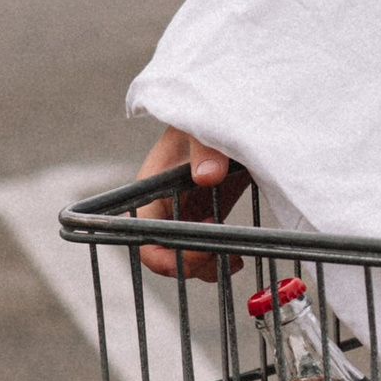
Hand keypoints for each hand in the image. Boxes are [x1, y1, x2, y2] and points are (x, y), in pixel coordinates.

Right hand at [133, 123, 253, 278]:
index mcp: (153, 186)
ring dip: (206, 266)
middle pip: (162, 252)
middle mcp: (164, 204)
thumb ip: (205, 148)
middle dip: (190, 262)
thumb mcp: (203, 127)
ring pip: (183, 256)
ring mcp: (185, 212)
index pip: (143, 233)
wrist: (229, 114)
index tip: (199, 252)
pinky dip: (218, 260)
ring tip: (233, 259)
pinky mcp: (206, 214)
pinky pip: (203, 247)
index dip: (164, 254)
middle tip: (221, 254)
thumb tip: (207, 176)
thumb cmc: (206, 116)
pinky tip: (237, 257)